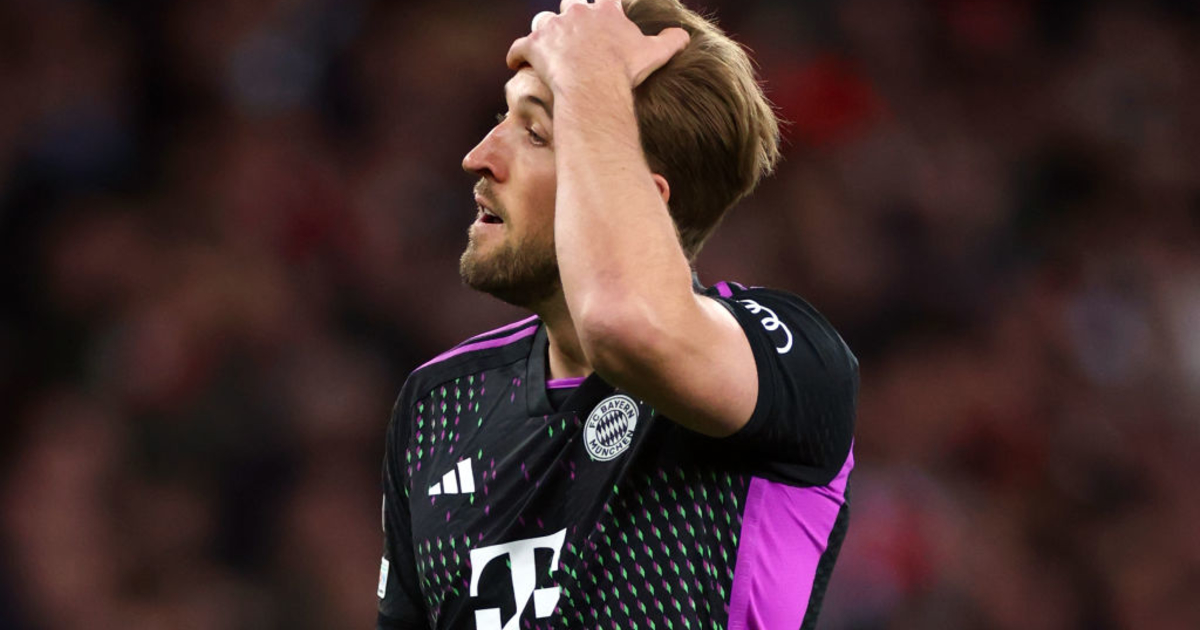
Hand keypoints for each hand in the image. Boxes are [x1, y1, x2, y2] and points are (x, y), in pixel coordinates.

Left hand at [506, 0, 689, 93]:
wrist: (594, 84)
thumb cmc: (624, 69)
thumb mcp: (654, 54)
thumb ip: (671, 41)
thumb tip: (685, 36)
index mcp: (605, 10)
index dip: (603, 1)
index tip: (602, 6)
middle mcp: (577, 11)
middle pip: (570, 2)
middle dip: (571, 13)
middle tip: (572, 29)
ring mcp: (553, 27)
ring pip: (542, 21)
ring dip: (544, 32)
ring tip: (547, 47)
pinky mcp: (534, 46)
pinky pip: (518, 47)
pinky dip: (517, 55)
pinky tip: (516, 62)